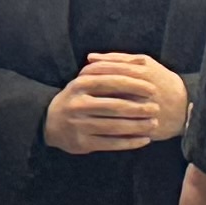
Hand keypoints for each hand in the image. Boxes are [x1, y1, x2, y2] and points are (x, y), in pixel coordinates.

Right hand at [42, 54, 185, 155]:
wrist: (48, 121)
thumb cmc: (76, 97)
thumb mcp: (86, 80)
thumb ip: (110, 69)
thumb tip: (141, 61)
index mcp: (80, 85)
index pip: (112, 82)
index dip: (134, 85)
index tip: (152, 89)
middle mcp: (78, 104)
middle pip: (115, 106)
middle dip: (139, 108)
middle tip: (156, 108)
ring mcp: (79, 125)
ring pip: (115, 126)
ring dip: (138, 126)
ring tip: (154, 124)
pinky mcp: (82, 143)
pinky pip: (111, 143)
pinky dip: (130, 142)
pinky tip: (144, 140)